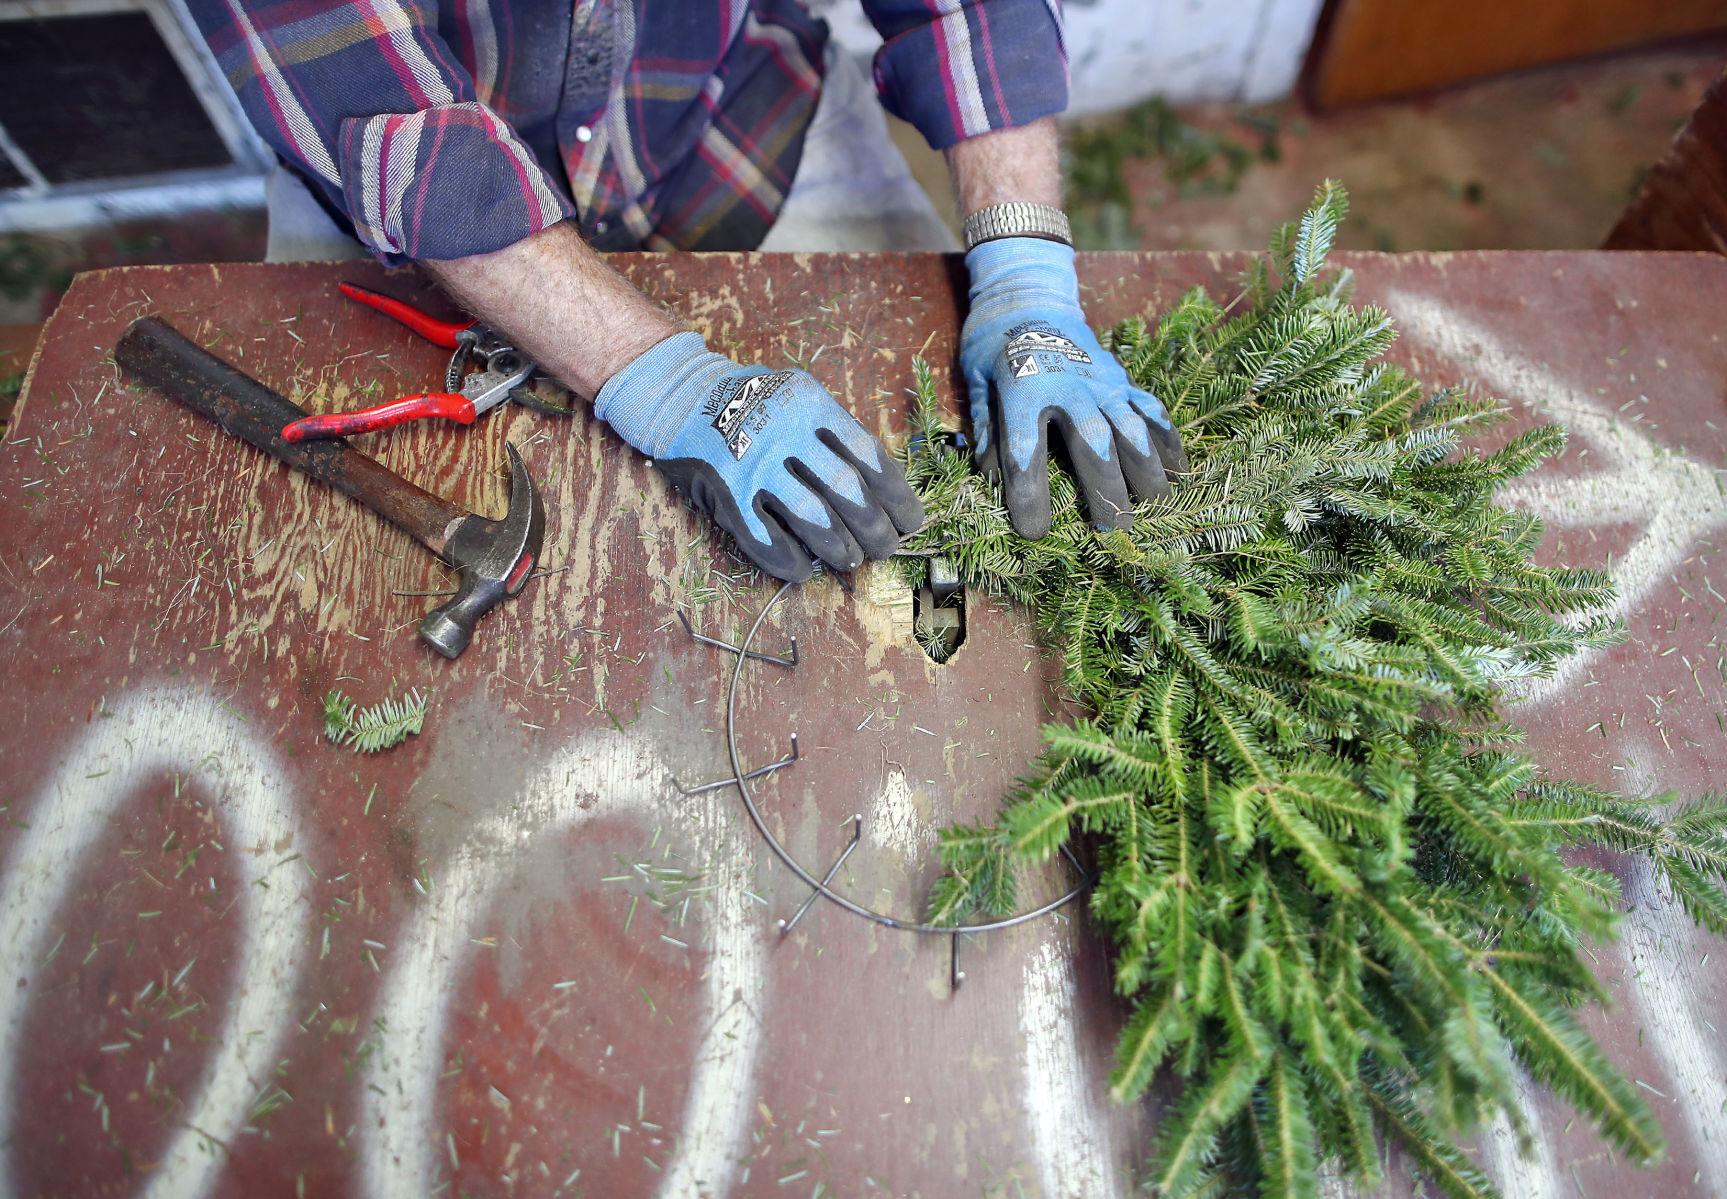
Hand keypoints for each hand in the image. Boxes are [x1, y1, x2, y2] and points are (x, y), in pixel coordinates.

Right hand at [596, 332, 923, 580]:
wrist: (681, 395)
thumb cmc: (754, 404)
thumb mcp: (800, 400)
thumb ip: (834, 437)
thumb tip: (882, 494)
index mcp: (813, 405)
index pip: (869, 455)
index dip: (896, 495)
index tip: (910, 522)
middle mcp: (786, 432)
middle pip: (846, 490)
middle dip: (873, 527)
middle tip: (884, 549)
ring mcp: (754, 463)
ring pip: (811, 516)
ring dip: (837, 546)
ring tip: (850, 560)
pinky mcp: (726, 491)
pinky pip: (764, 536)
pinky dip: (788, 559)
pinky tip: (803, 569)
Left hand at [960, 238, 1185, 537]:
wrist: (1027, 294)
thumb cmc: (992, 345)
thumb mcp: (975, 383)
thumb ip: (986, 430)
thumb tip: (989, 480)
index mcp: (1023, 389)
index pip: (1025, 451)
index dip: (1029, 496)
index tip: (1034, 531)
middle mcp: (1070, 386)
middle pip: (1094, 445)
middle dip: (1106, 491)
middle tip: (1115, 531)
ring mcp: (1101, 381)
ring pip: (1132, 428)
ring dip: (1147, 469)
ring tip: (1157, 504)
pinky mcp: (1120, 378)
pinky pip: (1150, 409)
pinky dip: (1166, 439)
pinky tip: (1179, 468)